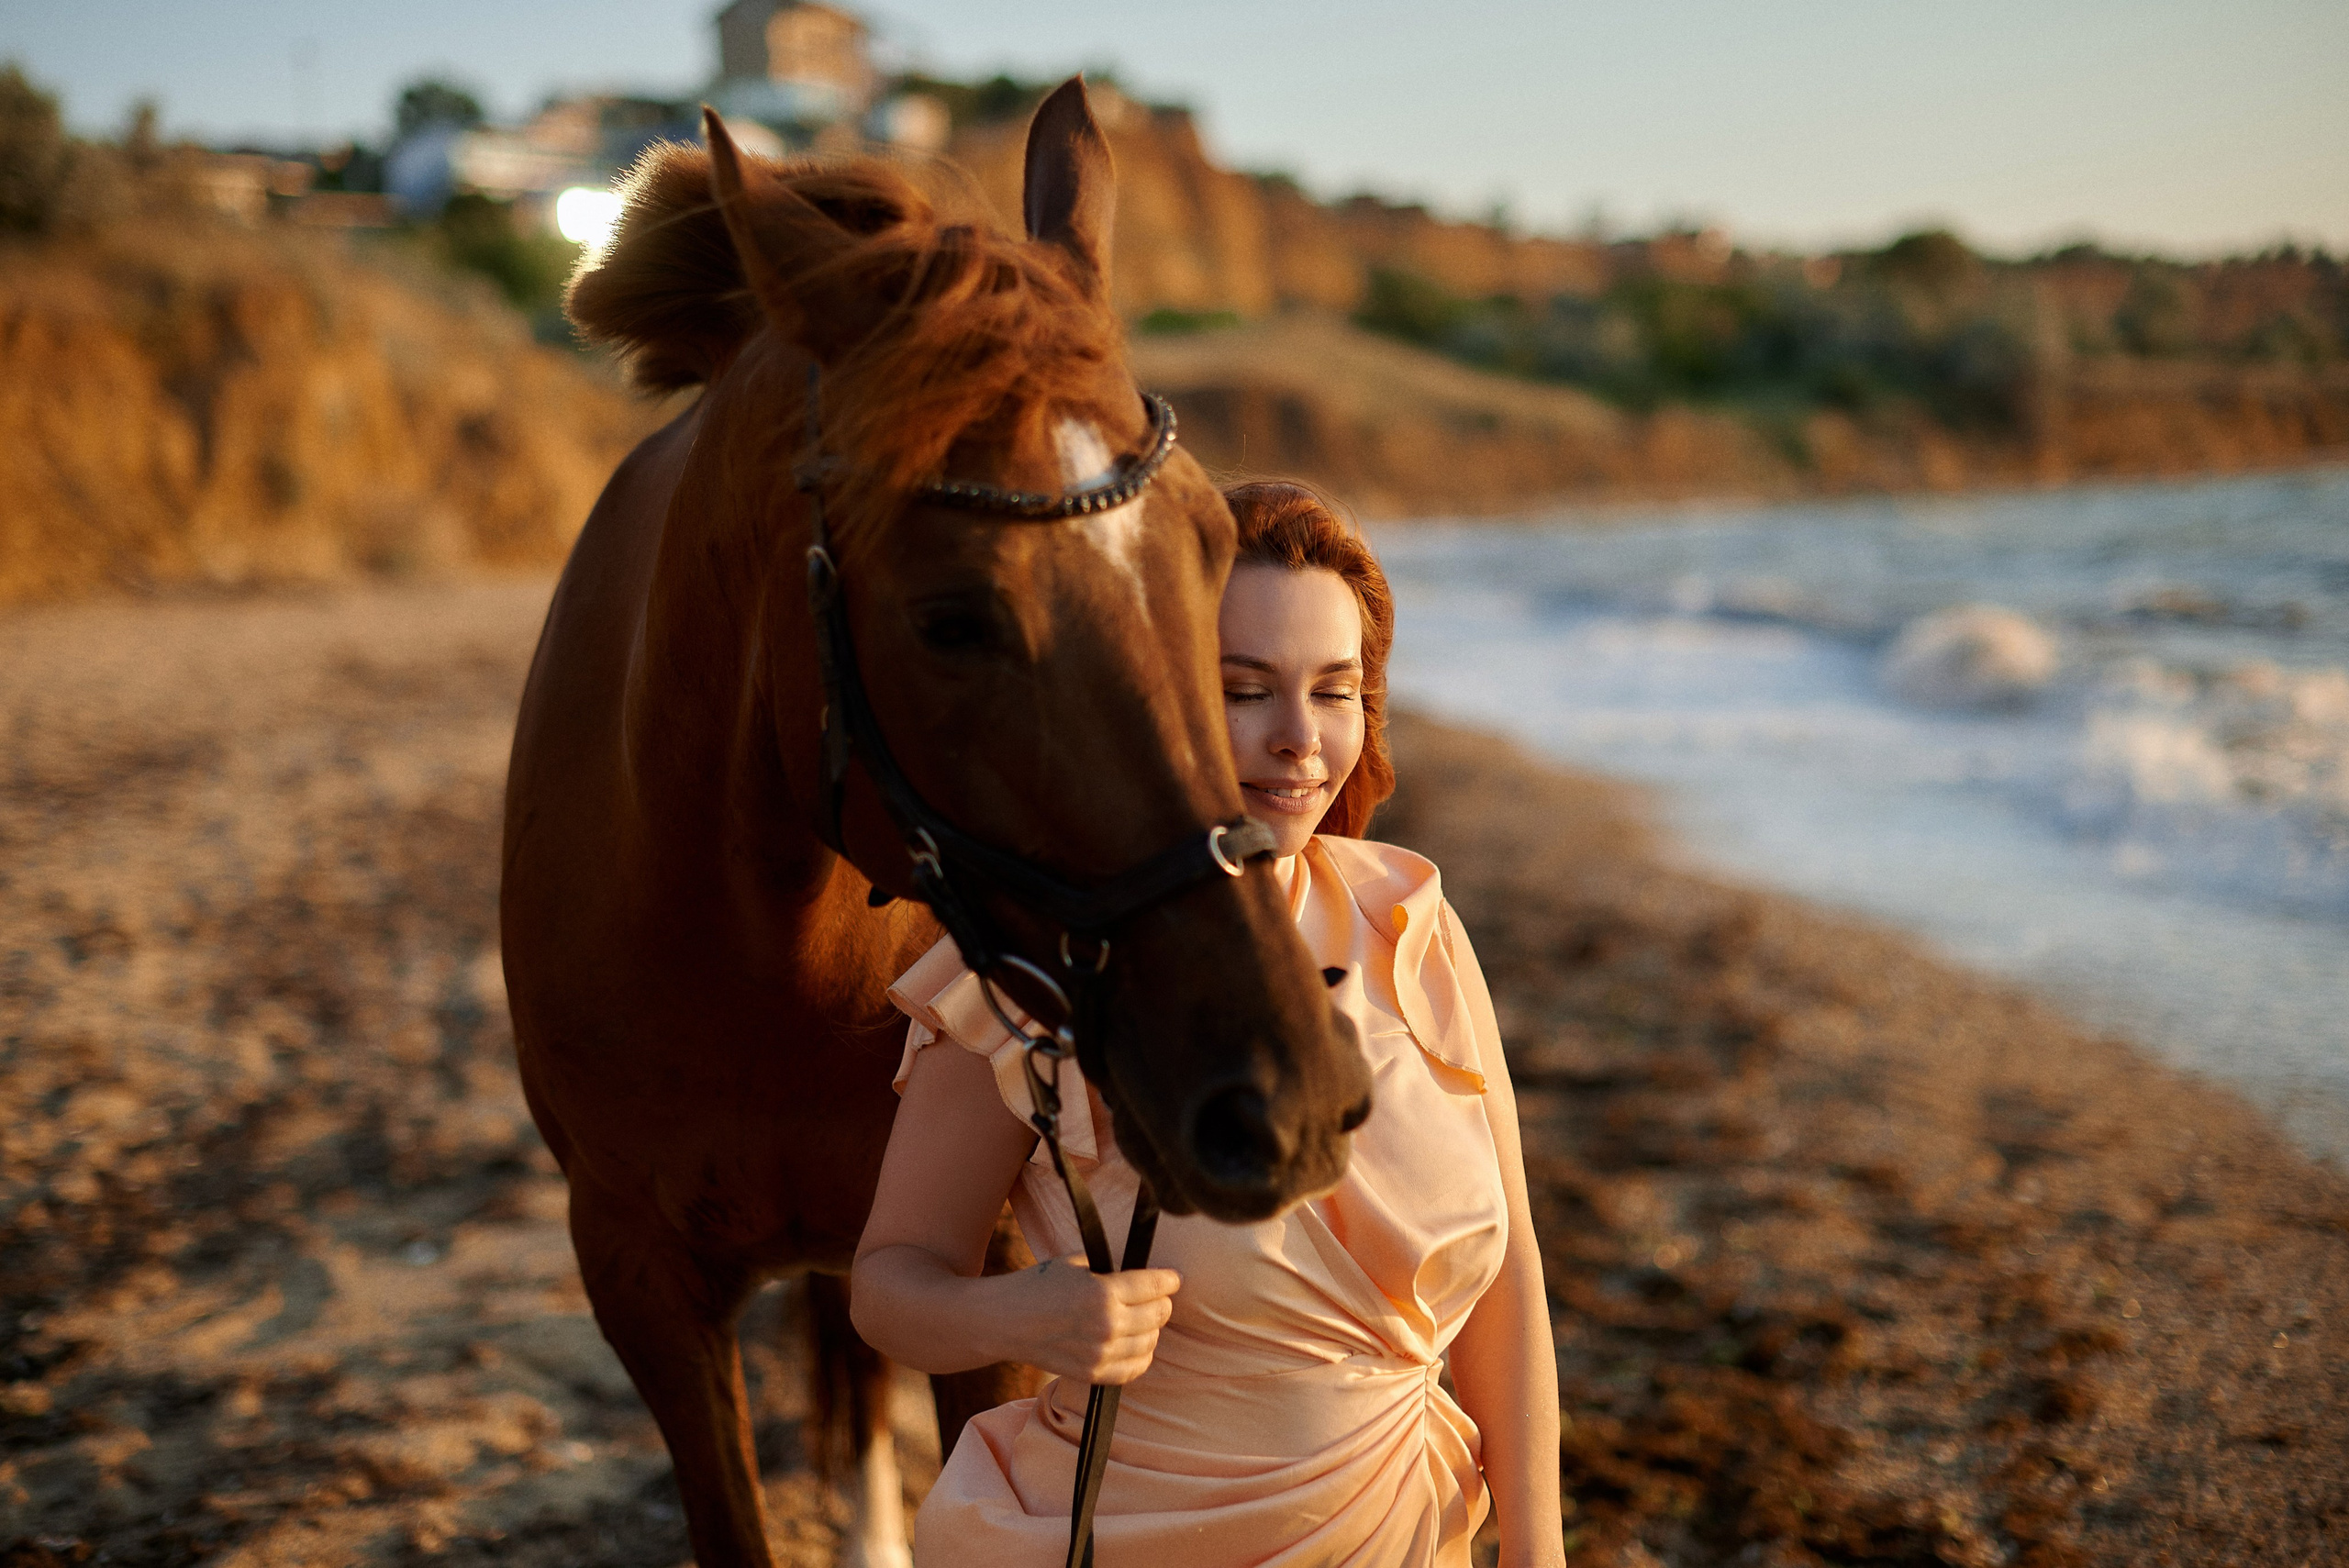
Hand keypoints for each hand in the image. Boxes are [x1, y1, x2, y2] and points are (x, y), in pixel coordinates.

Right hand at [1003, 1255, 1181, 1384]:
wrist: (1004, 1321)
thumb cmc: (1037, 1286)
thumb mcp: (1076, 1263)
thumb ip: (1110, 1270)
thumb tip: (1140, 1275)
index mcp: (1103, 1292)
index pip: (1155, 1286)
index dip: (1169, 1280)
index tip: (1173, 1278)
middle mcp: (1106, 1324)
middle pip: (1158, 1314)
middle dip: (1163, 1303)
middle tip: (1159, 1297)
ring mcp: (1100, 1353)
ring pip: (1150, 1342)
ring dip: (1153, 1329)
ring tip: (1146, 1320)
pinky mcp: (1092, 1373)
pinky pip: (1133, 1370)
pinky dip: (1142, 1357)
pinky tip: (1138, 1346)